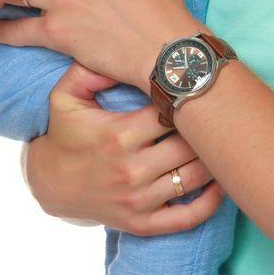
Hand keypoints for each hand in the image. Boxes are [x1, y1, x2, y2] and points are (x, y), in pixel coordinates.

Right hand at [25, 63, 225, 234]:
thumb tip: (120, 51)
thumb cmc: (65, 134)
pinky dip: (212, 202)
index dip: (188, 99)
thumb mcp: (65, 96)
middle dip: (206, 128)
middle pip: (188, 145)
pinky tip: (222, 182)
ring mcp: (139, 200)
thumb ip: (88, 70)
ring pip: (194, 177)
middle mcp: (131, 169)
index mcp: (119, 135)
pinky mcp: (142, 223)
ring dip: (213, 160)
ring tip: (224, 141)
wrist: (49, 184)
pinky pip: (188, 217)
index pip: (170, 113)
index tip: (197, 90)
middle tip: (220, 112)